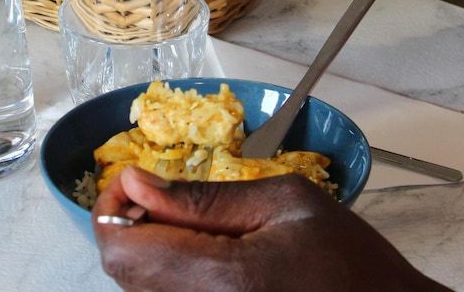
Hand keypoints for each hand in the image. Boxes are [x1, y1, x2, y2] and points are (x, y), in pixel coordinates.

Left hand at [92, 166, 446, 290]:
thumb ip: (203, 197)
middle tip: (162, 198)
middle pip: (122, 270)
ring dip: (149, 249)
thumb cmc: (350, 261)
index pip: (121, 248)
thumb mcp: (286, 203)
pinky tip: (204, 256)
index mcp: (220, 279)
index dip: (113, 207)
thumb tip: (136, 183)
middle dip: (130, 225)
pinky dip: (169, 271)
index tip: (136, 181)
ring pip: (139, 286)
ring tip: (193, 228)